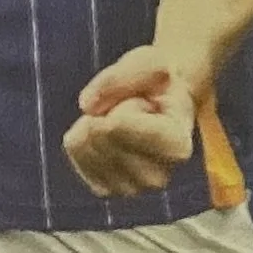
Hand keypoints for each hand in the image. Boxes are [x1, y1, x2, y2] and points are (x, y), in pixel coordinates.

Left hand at [63, 48, 197, 197]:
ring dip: (97, 121)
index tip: (147, 103)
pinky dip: (83, 133)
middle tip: (134, 112)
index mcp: (177, 148)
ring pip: (85, 143)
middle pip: (101, 133)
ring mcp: (131, 190)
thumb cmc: (157, 82)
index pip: (119, 124)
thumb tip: (85, 106)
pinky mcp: (106, 190)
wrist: (160, 104)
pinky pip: (74, 151)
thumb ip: (120, 76)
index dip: (123, 102)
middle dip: (110, 110)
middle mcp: (157, 179)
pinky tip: (107, 135)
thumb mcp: (147, 62)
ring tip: (123, 123)